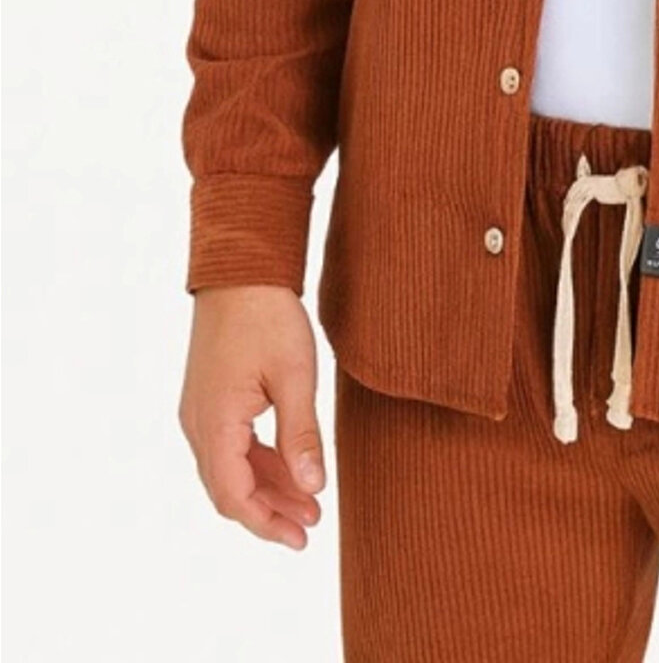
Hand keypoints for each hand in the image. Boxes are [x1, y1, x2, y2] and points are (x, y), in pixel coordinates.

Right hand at [178, 284, 326, 549]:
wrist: (240, 268)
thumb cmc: (268, 315)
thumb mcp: (295, 375)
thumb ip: (301, 435)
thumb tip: (312, 487)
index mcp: (215, 423)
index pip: (233, 496)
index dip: (266, 523)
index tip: (301, 538)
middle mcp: (198, 423)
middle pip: (229, 489)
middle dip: (269, 511)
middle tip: (311, 525)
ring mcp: (201, 411)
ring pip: (230, 469)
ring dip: (266, 488)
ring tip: (310, 501)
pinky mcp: (210, 398)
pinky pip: (230, 445)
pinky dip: (259, 462)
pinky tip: (290, 466)